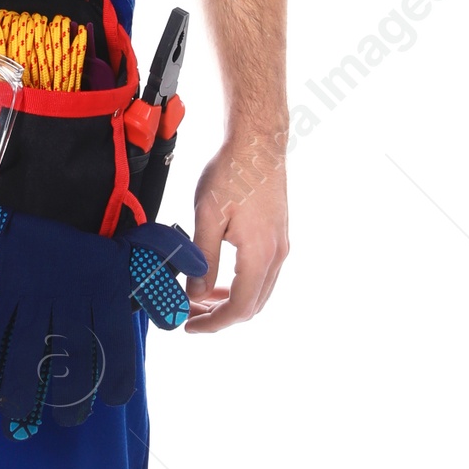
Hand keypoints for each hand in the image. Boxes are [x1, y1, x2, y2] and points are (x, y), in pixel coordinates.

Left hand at [186, 128, 288, 333]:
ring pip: (258, 292)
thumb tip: (194, 295)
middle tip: (188, 314)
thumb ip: (202, 260)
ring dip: (230, 302)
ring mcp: (280, 246)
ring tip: (200, 299)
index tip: (188, 325)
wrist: (258, 142)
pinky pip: (262, 275)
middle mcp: (277, 255)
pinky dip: (240, 286)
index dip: (213, 324)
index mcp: (260, 255)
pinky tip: (218, 279)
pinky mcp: (278, 236)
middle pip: (252, 306)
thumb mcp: (207, 217)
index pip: (239, 308)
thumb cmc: (232, 173)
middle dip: (219, 317)